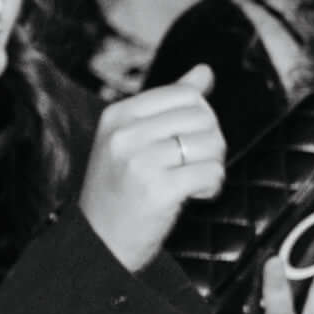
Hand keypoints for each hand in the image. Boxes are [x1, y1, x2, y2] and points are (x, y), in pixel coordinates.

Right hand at [71, 70, 229, 272]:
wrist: (100, 242)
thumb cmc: (122, 189)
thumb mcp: (135, 139)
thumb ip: (170, 103)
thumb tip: (205, 71)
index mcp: (118, 116)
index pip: (186, 94)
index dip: (201, 119)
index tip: (188, 142)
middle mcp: (125, 134)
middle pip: (203, 117)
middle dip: (212, 142)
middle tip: (194, 165)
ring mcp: (139, 161)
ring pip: (211, 144)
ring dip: (213, 165)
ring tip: (193, 181)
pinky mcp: (158, 189)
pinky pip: (212, 173)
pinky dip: (213, 186)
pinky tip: (196, 196)